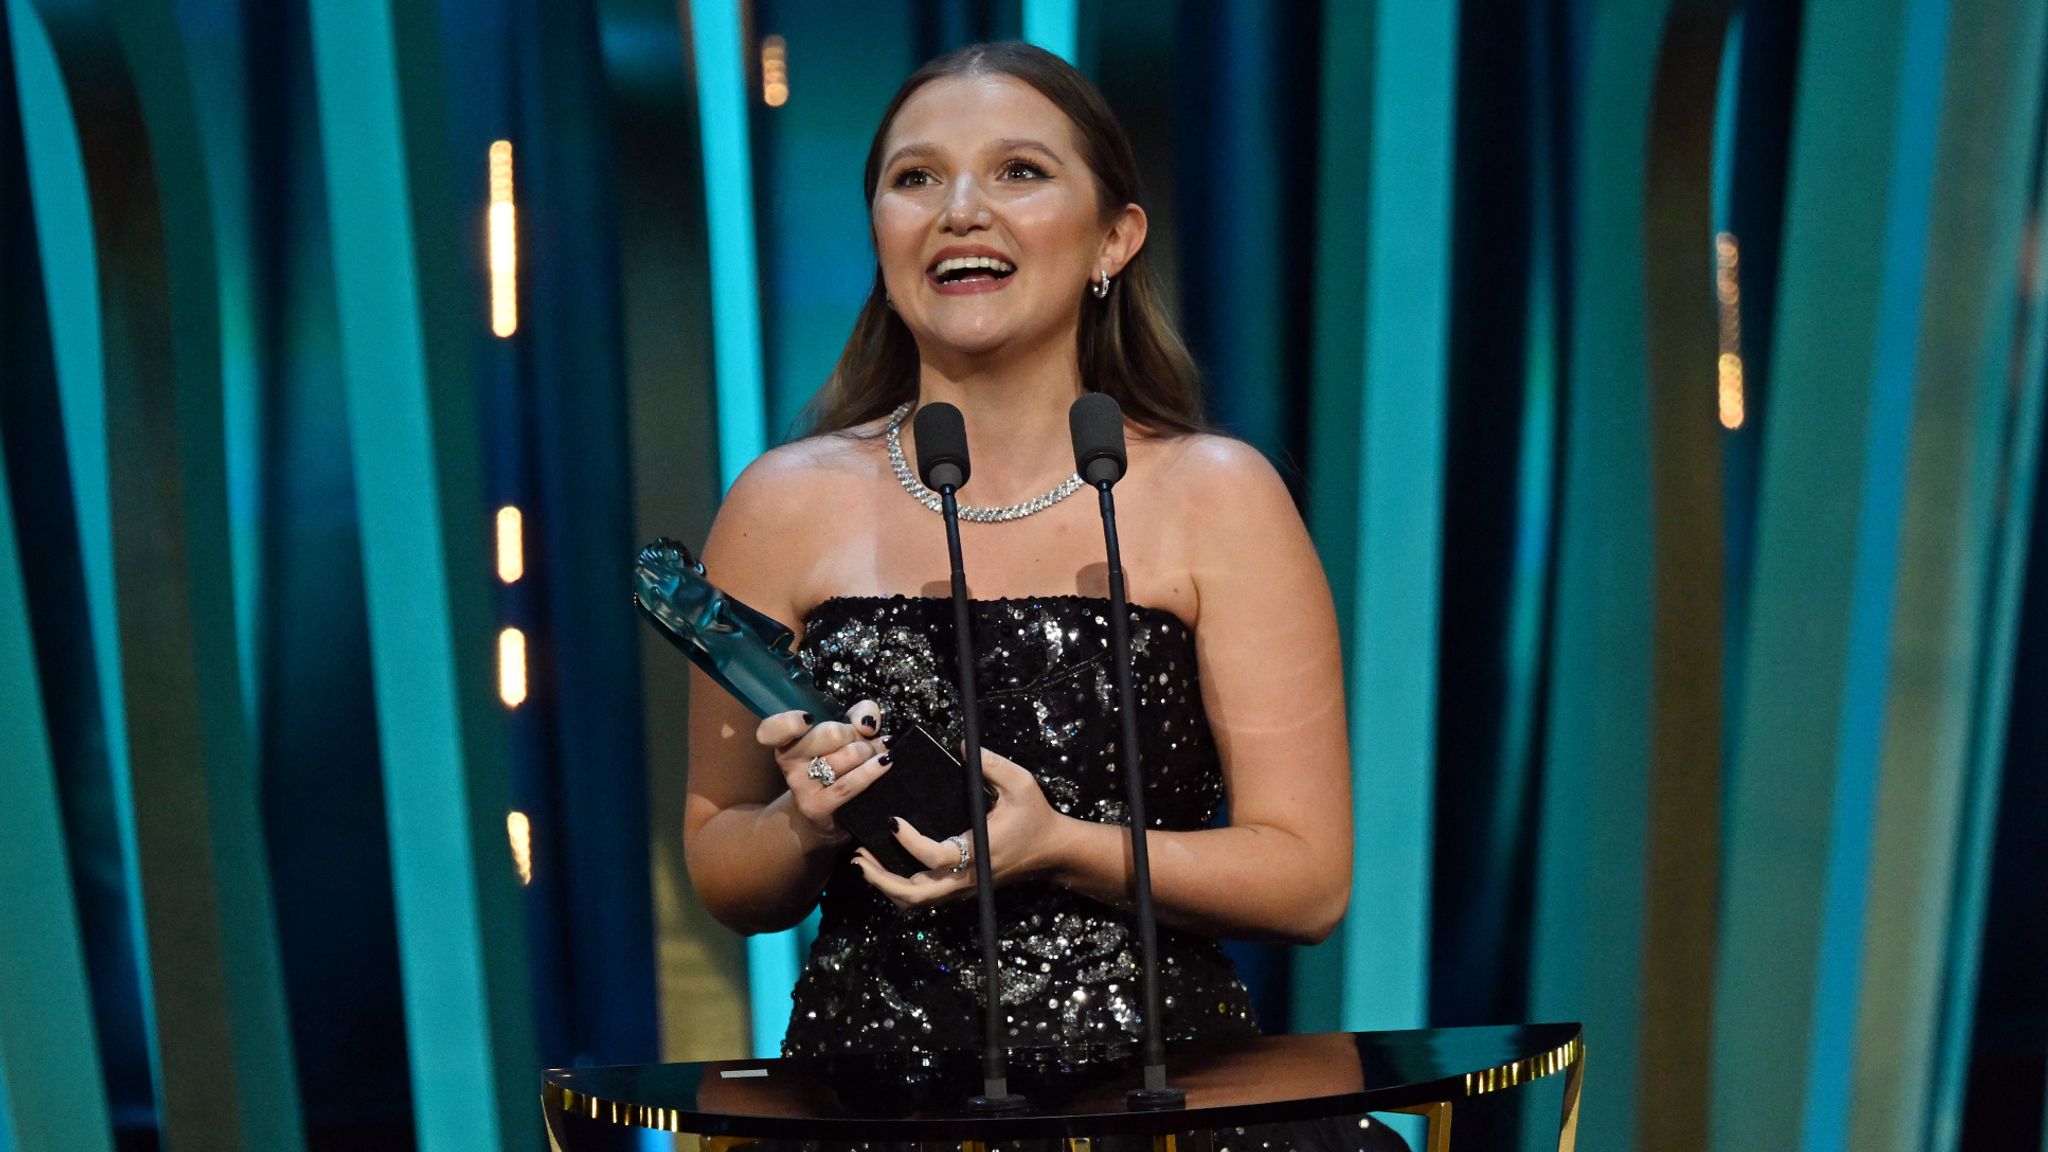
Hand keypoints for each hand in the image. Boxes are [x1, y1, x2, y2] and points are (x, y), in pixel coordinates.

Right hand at [758, 700, 888, 843]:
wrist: (831, 815)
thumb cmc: (839, 766)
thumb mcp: (847, 734)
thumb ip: (858, 716)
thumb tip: (866, 722)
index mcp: (788, 740)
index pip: (771, 731)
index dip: (787, 722)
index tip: (808, 719)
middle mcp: (789, 763)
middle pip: (829, 733)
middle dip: (855, 734)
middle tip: (862, 741)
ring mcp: (800, 787)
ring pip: (845, 756)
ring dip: (869, 752)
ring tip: (876, 755)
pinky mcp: (816, 807)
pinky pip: (848, 785)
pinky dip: (870, 772)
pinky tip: (884, 764)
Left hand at [850, 746, 1069, 908]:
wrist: (1053, 851)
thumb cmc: (1036, 817)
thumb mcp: (1021, 783)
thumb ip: (991, 764)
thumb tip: (960, 746)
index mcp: (976, 852)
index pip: (933, 856)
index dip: (908, 841)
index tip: (892, 821)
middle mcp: (966, 877)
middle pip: (915, 895)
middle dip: (882, 880)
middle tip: (859, 857)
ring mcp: (963, 888)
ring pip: (917, 902)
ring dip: (887, 887)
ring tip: (863, 864)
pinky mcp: (962, 889)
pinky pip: (925, 897)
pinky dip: (900, 888)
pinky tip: (885, 869)